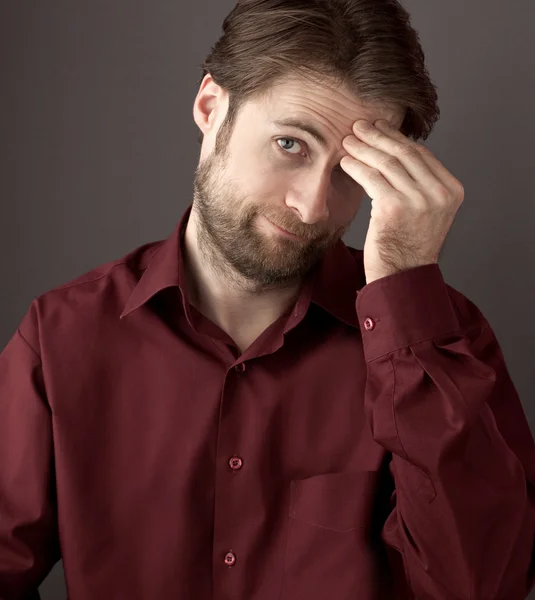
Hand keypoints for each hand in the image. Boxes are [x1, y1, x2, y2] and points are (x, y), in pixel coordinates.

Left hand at [340, 119, 463, 284]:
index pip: (421, 154)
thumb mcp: (426, 211)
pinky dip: (356, 166)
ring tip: (347, 140)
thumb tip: (395, 151)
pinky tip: (345, 161)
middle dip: (378, 136)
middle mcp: (439, 193)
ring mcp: (419, 200)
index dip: (397, 137)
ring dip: (364, 148)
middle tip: (359, 126)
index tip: (379, 128)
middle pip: (404, 153)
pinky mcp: (394, 207)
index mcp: (451, 190)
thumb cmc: (408, 245)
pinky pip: (372, 178)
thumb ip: (419, 184)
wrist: (402, 276)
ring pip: (386, 163)